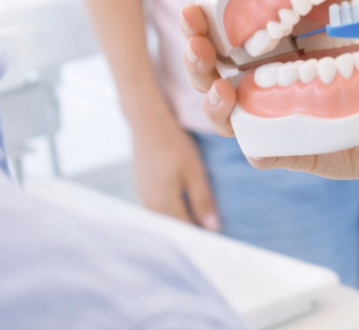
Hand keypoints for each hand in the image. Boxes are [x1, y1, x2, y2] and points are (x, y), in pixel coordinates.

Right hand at [128, 113, 220, 230]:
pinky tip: (184, 205)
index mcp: (162, 203)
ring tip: (200, 218)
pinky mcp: (140, 192)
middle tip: (212, 228)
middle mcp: (148, 207)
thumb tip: (212, 228)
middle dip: (192, 231)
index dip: (202, 236)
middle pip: (174, 229)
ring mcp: (142, 199)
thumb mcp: (194, 171)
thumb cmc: (174, 144)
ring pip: (166, 220)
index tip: (217, 235)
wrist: (147, 123)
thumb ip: (202, 201)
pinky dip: (172, 212)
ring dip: (182, 221)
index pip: (185, 231)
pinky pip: (158, 211)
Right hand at [178, 3, 358, 184]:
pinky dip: (255, 146)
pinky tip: (253, 140)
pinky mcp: (287, 150)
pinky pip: (260, 152)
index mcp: (262, 53)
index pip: (217, 38)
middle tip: (198, 46)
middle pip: (208, 76)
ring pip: (223, 116)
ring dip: (212, 102)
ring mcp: (267, 120)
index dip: (198, 26)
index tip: (192, 9)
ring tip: (221, 89)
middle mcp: (256, 86)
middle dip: (195, 58)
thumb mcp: (351, 22)